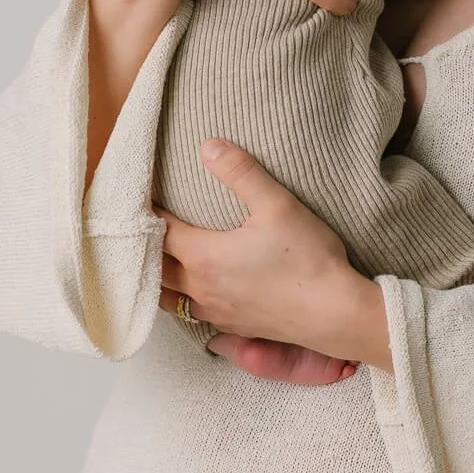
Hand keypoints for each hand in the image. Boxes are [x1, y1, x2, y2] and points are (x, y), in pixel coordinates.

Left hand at [157, 142, 392, 378]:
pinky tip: (191, 291)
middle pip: (156, 267)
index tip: (139, 198)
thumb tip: (208, 146)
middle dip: (145, 246)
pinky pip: (192, 313)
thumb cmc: (308, 259)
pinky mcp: (233, 326)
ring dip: (158, 277)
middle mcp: (201, 288)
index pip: (161, 231)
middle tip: (138, 228)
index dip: (148, 212)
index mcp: (204, 256)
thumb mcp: (277, 205)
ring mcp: (216, 312)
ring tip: (155, 260)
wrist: (334, 314)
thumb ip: (241, 173)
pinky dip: (180, 299)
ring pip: (168, 297)